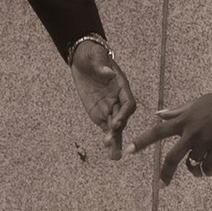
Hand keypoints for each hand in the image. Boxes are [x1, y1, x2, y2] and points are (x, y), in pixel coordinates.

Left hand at [67, 36, 137, 156]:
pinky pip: (106, 128)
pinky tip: (110, 151)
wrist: (83, 57)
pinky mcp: (100, 113)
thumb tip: (107, 72)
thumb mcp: (95, 56)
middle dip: (117, 129)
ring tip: (114, 156)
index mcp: (122, 86)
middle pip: (122, 118)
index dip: (124, 113)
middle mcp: (118, 99)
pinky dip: (108, 139)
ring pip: (115, 127)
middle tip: (110, 141)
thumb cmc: (93, 54)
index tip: (117, 121)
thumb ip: (101, 65)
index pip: (128, 103)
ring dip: (115, 140)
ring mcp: (109, 107)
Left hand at [132, 90, 211, 187]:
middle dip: (165, 173)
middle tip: (162, 184)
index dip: (142, 142)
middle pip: (172, 158)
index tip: (129, 151)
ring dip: (193, 170)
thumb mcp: (196, 103)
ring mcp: (205, 142)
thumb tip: (157, 114)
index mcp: (184, 120)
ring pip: (192, 164)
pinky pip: (208, 168)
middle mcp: (191, 133)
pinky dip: (207, 171)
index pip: (157, 131)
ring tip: (195, 170)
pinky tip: (209, 169)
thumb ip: (176, 111)